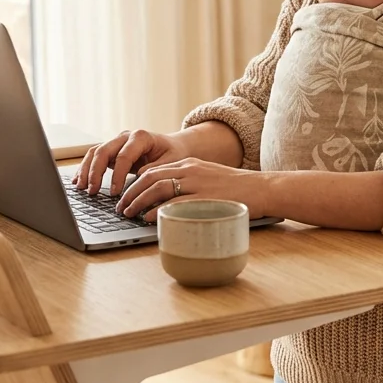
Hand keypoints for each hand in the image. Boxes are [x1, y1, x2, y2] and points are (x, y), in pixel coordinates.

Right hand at [72, 129, 190, 195]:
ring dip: (86, 170)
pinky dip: (86, 168)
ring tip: (81, 187)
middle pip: (104, 151)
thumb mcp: (172, 161)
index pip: (124, 156)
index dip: (117, 175)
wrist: (173, 146)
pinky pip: (94, 157)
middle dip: (95, 172)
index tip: (114, 192)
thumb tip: (139, 177)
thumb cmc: (174, 154)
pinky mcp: (112, 150)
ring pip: (95, 152)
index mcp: (141, 137)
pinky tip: (78, 181)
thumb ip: (156, 169)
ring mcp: (117, 142)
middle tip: (91, 191)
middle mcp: (125, 136)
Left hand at [115, 158, 265, 221]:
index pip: (153, 170)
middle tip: (120, 206)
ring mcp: (197, 182)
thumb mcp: (209, 179)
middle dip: (130, 192)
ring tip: (128, 213)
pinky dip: (156, 210)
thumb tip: (166, 203)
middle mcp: (190, 169)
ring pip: (157, 187)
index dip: (135, 183)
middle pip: (150, 177)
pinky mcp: (204, 197)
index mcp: (189, 164)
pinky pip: (174, 202)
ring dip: (137, 201)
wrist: (262, 188)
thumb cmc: (237, 189)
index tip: (125, 196)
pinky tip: (147, 218)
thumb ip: (189, 186)